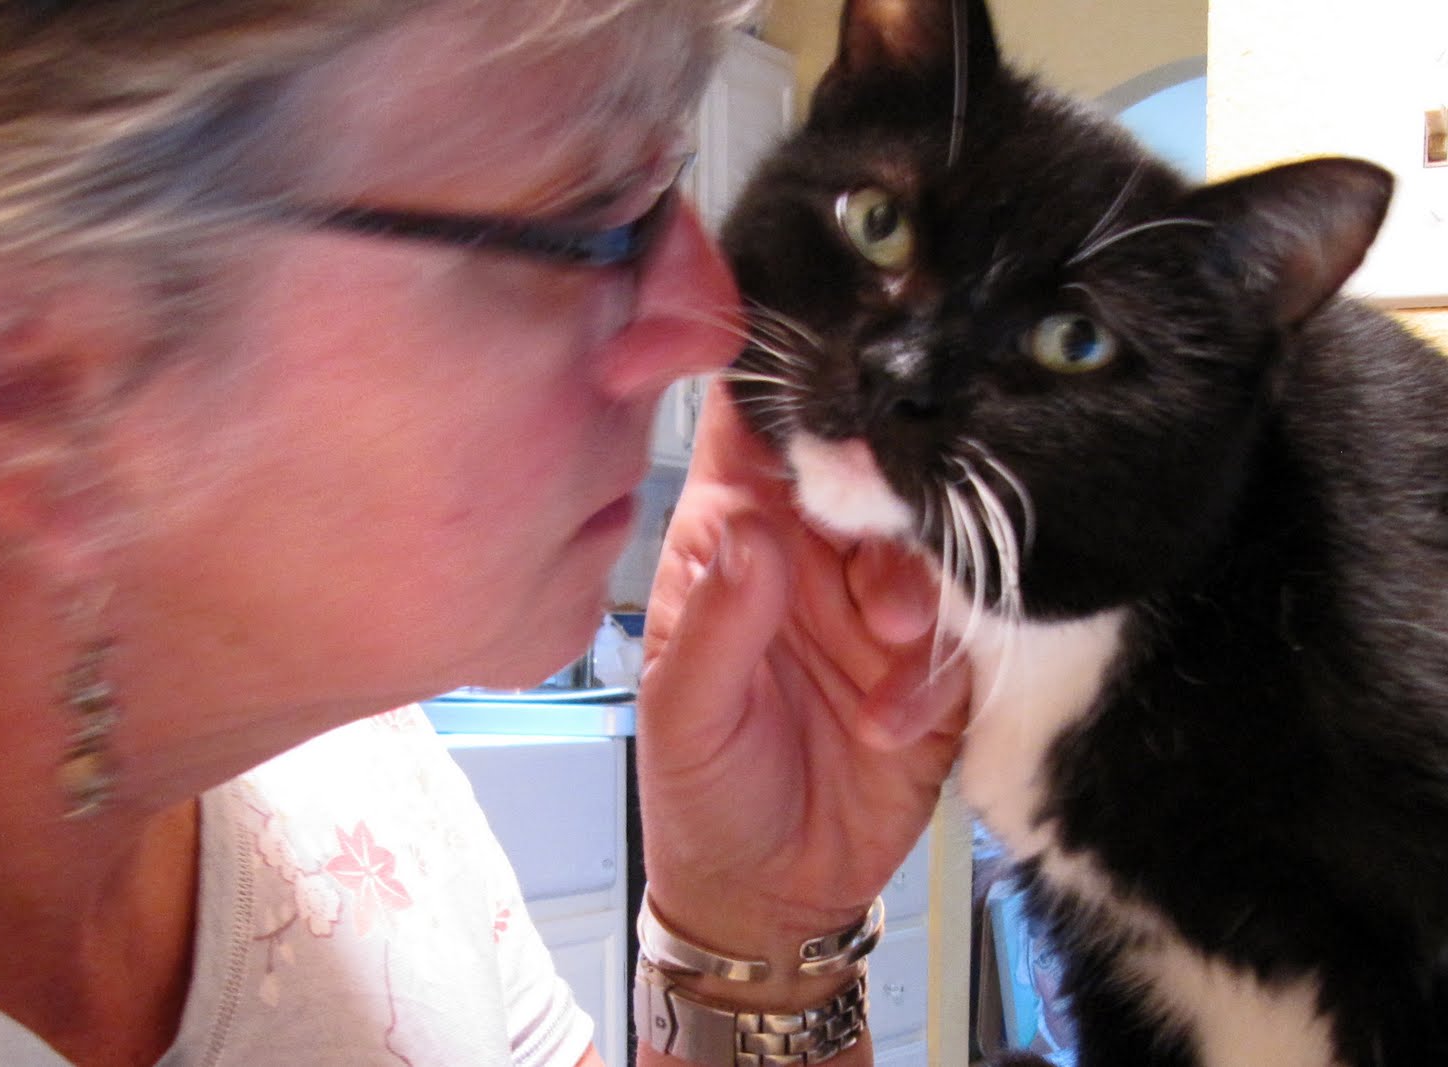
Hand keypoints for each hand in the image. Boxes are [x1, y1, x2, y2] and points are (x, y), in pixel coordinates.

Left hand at [635, 382, 968, 1006]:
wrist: (774, 894)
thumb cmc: (701, 792)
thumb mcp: (686, 714)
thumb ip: (717, 624)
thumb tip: (751, 531)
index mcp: (731, 536)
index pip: (752, 426)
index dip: (781, 379)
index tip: (823, 365)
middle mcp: (810, 553)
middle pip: (859, 461)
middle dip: (877, 477)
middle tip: (883, 511)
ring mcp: (878, 602)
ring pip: (925, 534)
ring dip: (914, 576)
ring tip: (890, 633)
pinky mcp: (937, 663)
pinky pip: (965, 630)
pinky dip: (937, 671)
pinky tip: (892, 724)